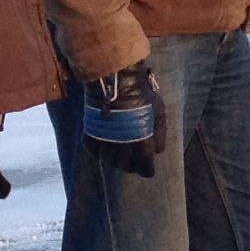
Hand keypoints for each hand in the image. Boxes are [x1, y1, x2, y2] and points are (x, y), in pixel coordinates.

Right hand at [81, 61, 160, 176]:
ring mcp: (105, 140)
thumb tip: (157, 151)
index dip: (147, 170)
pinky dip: (100, 153)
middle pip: (126, 166)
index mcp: (141, 140)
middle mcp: (122, 144)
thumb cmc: (141, 94)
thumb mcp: (159, 111)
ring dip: (116, 160)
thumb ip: (159, 132)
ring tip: (120, 154)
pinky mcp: (91, 133)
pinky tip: (105, 147)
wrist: (115, 80)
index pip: (144, 166)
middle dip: (132, 165)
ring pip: (109, 162)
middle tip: (134, 160)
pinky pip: (94, 152)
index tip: (148, 170)